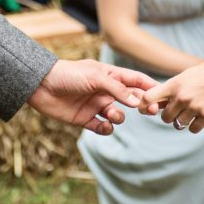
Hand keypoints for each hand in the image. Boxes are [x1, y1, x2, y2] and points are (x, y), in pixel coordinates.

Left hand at [27, 60, 157, 134]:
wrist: (41, 85)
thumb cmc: (68, 74)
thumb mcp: (96, 77)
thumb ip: (117, 89)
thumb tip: (137, 101)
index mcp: (110, 75)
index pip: (135, 80)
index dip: (149, 87)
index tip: (163, 95)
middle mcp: (105, 90)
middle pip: (130, 99)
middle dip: (141, 105)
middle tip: (150, 111)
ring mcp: (95, 105)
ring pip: (117, 114)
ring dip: (119, 117)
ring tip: (112, 115)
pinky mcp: (85, 119)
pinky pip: (101, 127)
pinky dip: (106, 129)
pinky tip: (105, 126)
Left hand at [138, 49, 203, 133]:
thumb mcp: (185, 76)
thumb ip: (170, 89)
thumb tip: (155, 103)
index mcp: (173, 85)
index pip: (148, 98)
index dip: (144, 106)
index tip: (146, 109)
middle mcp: (181, 97)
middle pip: (165, 117)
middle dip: (170, 116)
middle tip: (178, 110)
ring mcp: (194, 107)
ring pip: (178, 124)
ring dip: (183, 121)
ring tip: (191, 112)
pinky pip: (193, 129)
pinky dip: (195, 125)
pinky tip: (200, 117)